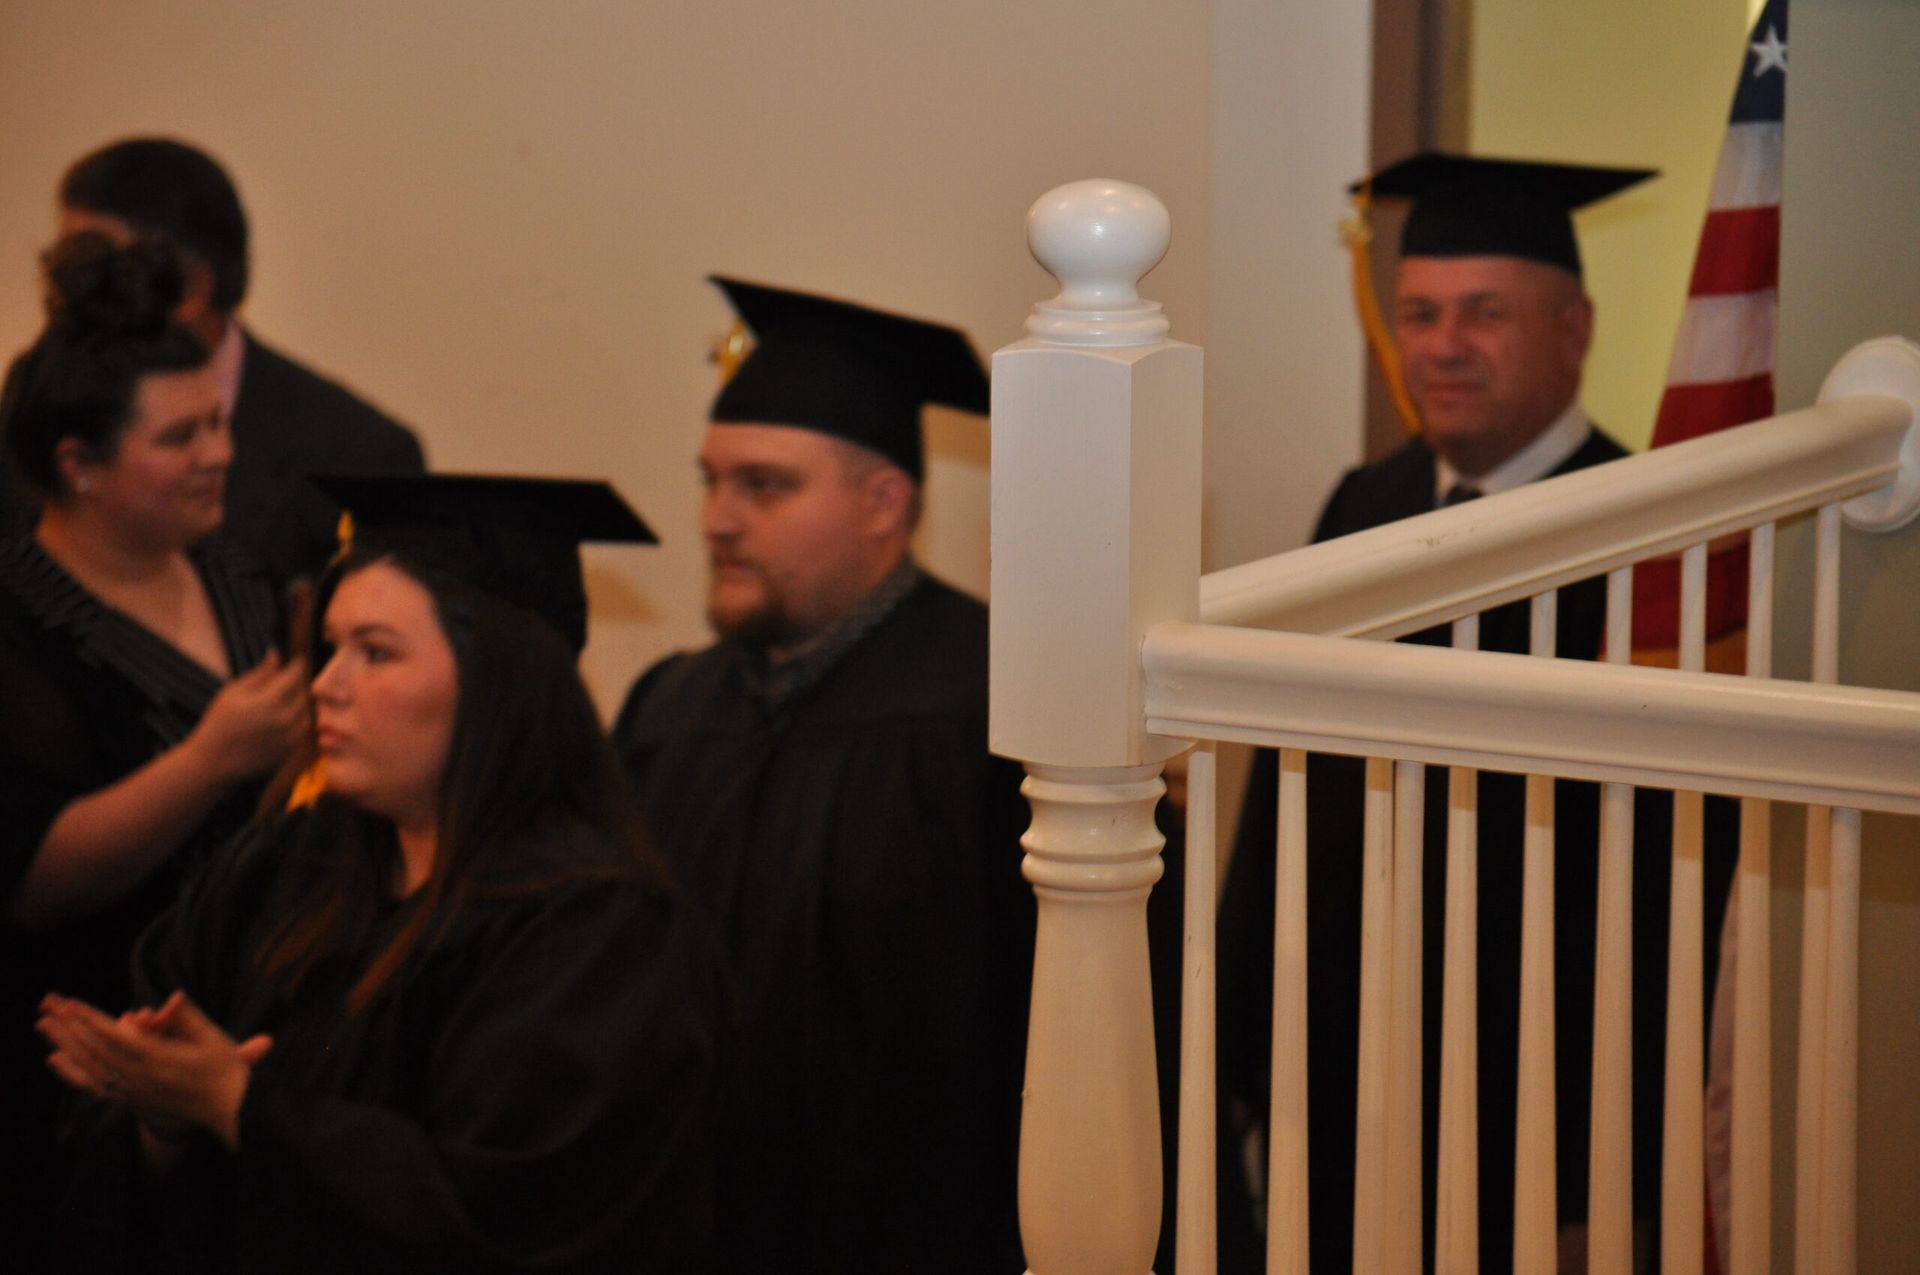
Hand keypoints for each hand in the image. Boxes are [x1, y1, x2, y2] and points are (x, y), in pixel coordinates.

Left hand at [38, 991, 272, 1151]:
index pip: (116, 1038)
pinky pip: (93, 1085)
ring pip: (90, 1066)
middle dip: (70, 1026)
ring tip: (44, 1025)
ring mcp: (132, 1091)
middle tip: (47, 1004)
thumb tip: (172, 998)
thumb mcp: (214, 1039)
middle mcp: (139, 1078)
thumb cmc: (226, 1072)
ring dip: (65, 1043)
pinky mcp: (130, 1099)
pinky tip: (55, 1058)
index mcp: (159, 1061)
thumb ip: (187, 1017)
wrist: (229, 1111)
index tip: (71, 1004)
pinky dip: (71, 1071)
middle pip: (95, 1049)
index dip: (92, 1020)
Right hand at [187, 651, 309, 783]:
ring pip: (308, 712)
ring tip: (286, 697)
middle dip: (299, 683)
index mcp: (269, 702)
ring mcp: (289, 738)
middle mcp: (284, 720)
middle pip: (304, 693)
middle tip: (291, 678)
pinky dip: (299, 719)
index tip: (298, 660)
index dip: (298, 665)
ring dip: (301, 702)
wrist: (213, 762)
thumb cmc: (219, 722)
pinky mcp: (290, 751)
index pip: (295, 676)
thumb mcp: (234, 692)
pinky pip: (303, 729)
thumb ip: (259, 673)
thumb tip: (276, 653)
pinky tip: (285, 716)